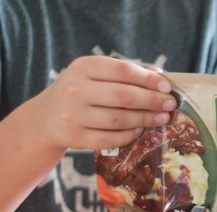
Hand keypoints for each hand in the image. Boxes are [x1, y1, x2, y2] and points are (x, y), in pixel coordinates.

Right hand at [30, 55, 174, 151]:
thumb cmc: (80, 92)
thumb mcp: (95, 75)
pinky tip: (139, 131)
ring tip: (161, 118)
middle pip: (124, 96)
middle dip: (152, 101)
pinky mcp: (75, 137)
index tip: (167, 87)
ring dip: (145, 119)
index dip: (148, 79)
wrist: (46, 118)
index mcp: (83, 67)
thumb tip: (160, 75)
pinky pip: (110, 139)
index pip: (123, 71)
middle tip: (170, 105)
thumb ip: (124, 74)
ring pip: (119, 119)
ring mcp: (74, 115)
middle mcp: (76, 89)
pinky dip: (128, 135)